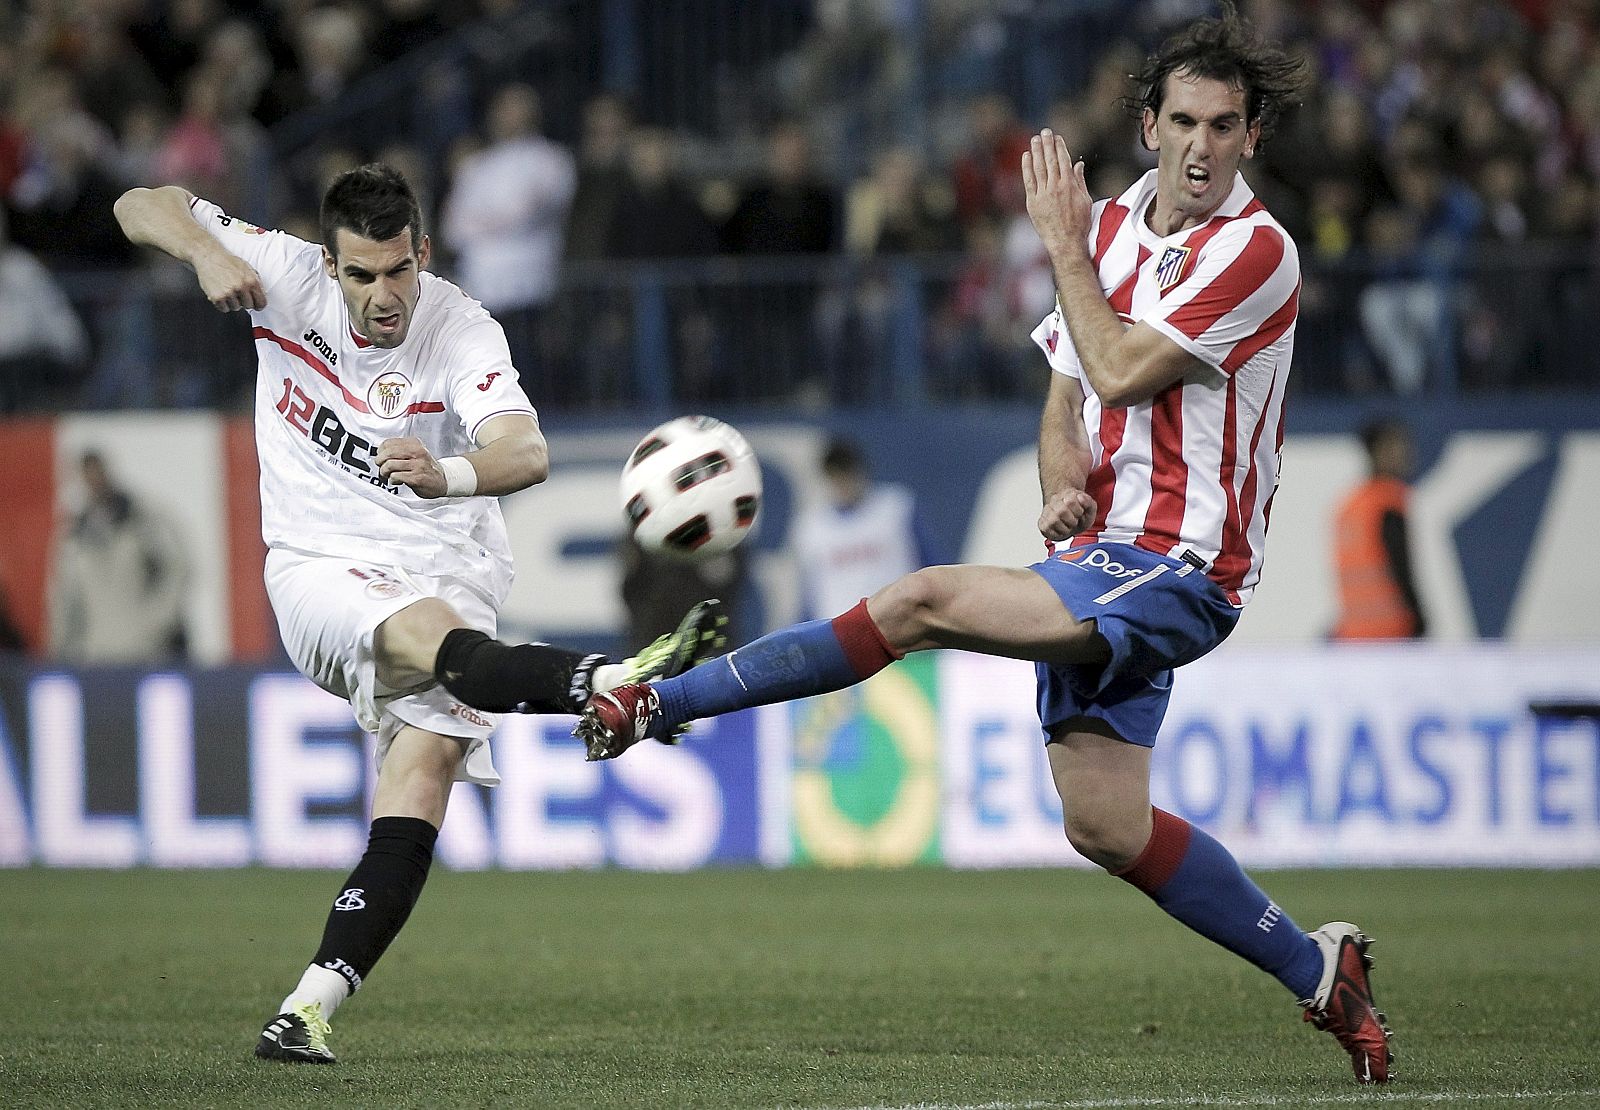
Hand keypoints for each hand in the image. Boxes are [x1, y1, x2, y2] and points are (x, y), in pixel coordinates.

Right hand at [193, 250, 265, 311]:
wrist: (209, 256)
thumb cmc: (227, 261)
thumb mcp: (247, 268)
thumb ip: (255, 282)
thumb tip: (260, 295)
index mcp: (251, 280)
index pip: (261, 303)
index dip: (258, 305)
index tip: (256, 305)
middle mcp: (241, 287)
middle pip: (248, 306)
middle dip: (244, 301)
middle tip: (237, 293)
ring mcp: (229, 293)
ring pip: (236, 308)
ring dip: (232, 302)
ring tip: (227, 290)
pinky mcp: (217, 297)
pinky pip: (224, 308)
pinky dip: (222, 303)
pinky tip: (221, 293)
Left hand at [377, 437, 447, 496]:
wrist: (443, 481)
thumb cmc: (426, 468)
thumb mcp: (415, 453)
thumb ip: (399, 451)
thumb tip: (380, 454)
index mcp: (414, 444)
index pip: (388, 443)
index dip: (380, 452)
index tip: (381, 458)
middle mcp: (417, 452)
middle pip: (387, 453)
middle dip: (380, 462)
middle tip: (382, 468)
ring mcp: (418, 465)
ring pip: (389, 465)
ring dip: (385, 473)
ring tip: (389, 476)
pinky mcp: (417, 478)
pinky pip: (395, 477)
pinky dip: (393, 480)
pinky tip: (398, 481)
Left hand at [1021, 128, 1092, 258]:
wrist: (1066, 242)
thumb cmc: (1079, 224)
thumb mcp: (1085, 200)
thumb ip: (1080, 181)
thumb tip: (1078, 164)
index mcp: (1069, 185)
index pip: (1063, 160)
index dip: (1059, 147)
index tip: (1056, 137)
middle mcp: (1055, 187)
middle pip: (1050, 160)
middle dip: (1047, 144)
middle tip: (1044, 132)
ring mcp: (1043, 194)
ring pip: (1038, 168)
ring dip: (1036, 151)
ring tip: (1034, 139)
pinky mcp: (1033, 203)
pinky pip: (1028, 181)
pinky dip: (1026, 167)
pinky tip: (1026, 156)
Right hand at [1038, 489, 1097, 542]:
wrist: (1070, 519)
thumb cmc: (1079, 514)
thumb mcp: (1090, 509)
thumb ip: (1089, 503)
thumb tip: (1081, 497)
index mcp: (1067, 495)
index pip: (1070, 501)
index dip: (1078, 511)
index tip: (1080, 513)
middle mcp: (1054, 501)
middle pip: (1061, 511)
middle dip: (1072, 520)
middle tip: (1074, 521)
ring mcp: (1046, 512)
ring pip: (1053, 521)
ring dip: (1065, 528)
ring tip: (1068, 526)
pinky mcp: (1042, 523)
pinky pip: (1047, 530)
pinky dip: (1057, 534)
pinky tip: (1061, 530)